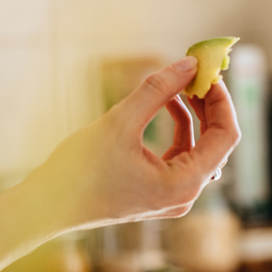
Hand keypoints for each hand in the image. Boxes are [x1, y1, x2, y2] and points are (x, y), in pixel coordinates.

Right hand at [20, 56, 240, 232]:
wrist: (46, 207)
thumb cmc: (77, 171)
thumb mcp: (119, 122)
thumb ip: (158, 91)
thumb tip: (189, 63)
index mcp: (184, 184)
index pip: (226, 137)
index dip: (222, 101)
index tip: (209, 72)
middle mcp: (185, 195)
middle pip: (217, 144)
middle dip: (210, 106)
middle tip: (197, 72)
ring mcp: (173, 196)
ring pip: (199, 149)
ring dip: (194, 116)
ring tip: (179, 84)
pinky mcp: (158, 192)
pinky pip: (180, 156)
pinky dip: (178, 130)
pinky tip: (165, 104)